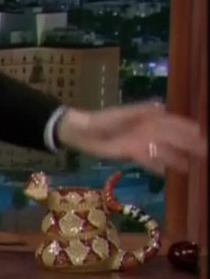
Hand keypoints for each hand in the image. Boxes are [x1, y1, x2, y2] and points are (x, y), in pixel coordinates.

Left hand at [57, 102, 206, 175]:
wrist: (81, 132)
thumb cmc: (102, 119)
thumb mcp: (120, 113)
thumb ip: (140, 110)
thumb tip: (162, 106)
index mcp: (149, 118)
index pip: (175, 123)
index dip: (189, 129)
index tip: (202, 135)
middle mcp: (149, 131)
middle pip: (173, 139)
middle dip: (189, 146)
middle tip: (205, 154)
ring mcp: (142, 143)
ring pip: (164, 151)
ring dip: (177, 159)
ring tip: (191, 168)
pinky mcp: (132, 153)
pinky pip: (149, 161)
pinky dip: (157, 166)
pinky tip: (167, 173)